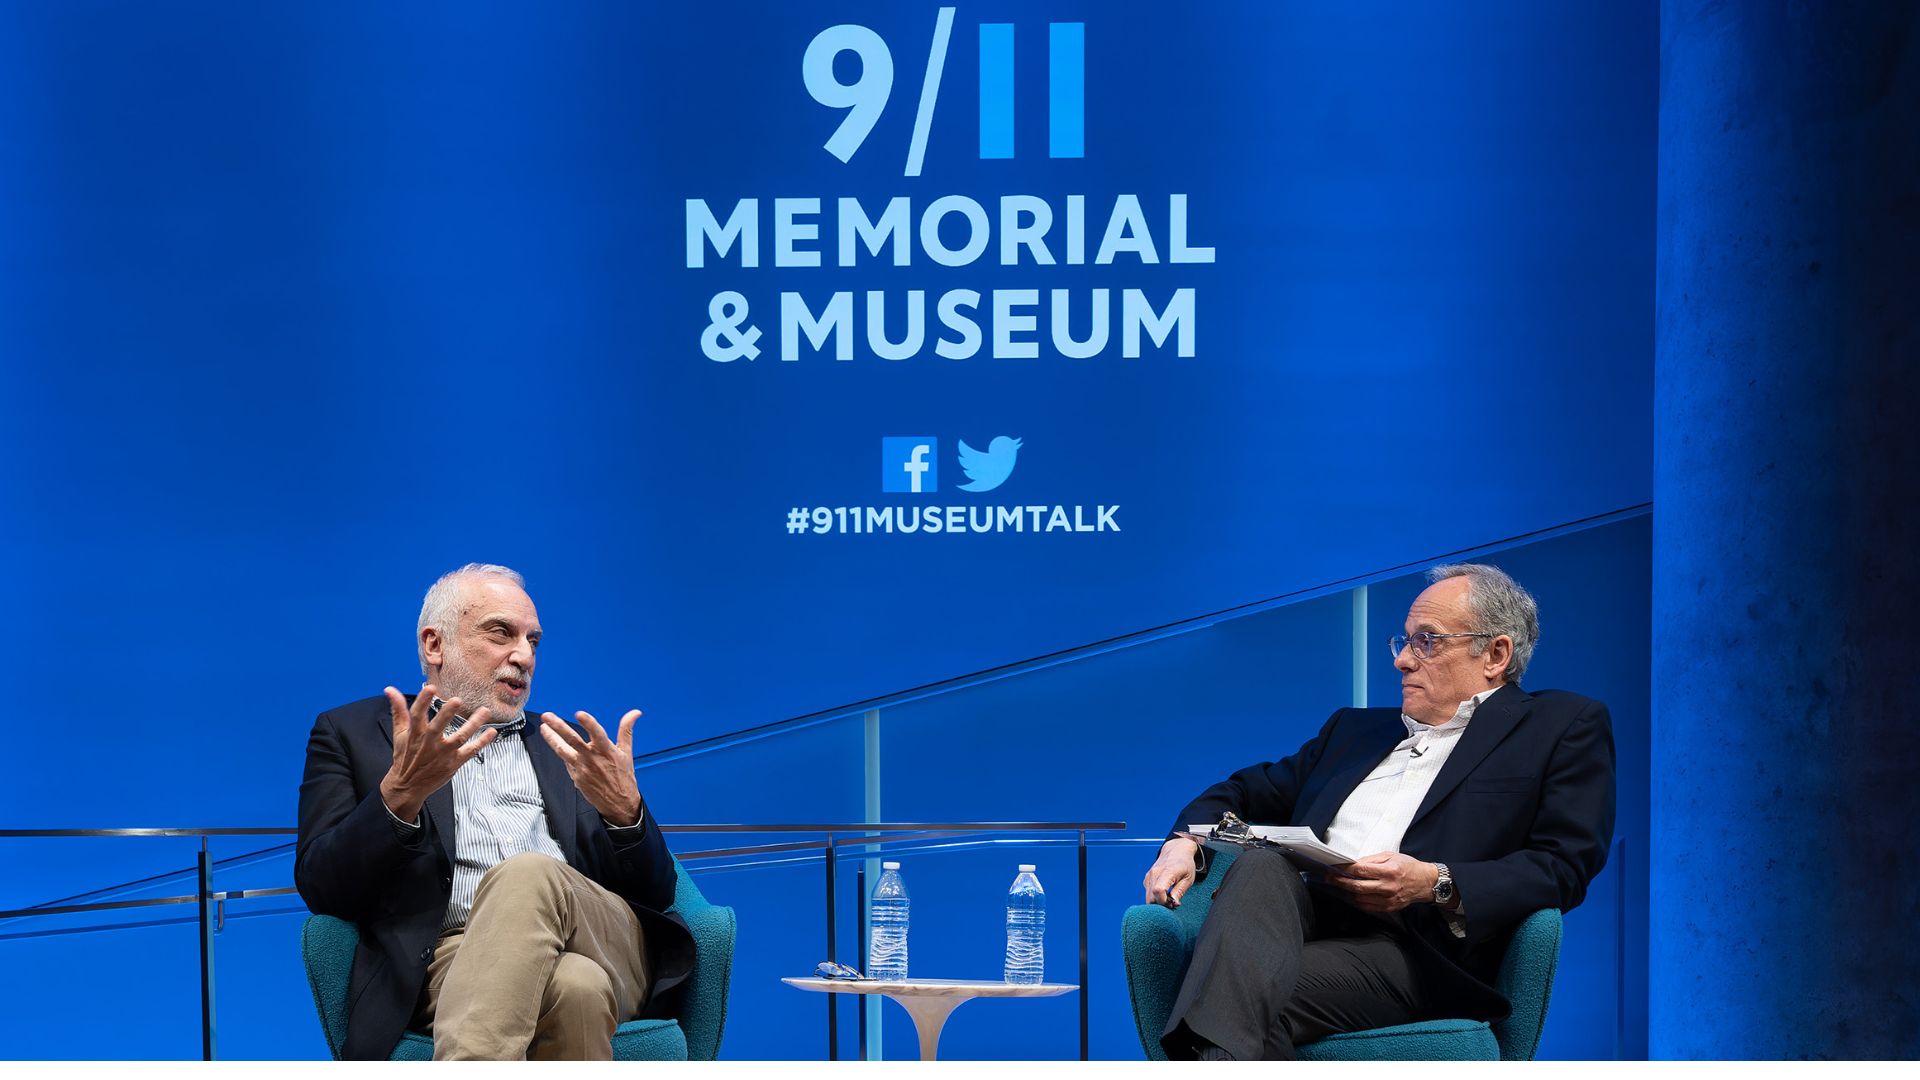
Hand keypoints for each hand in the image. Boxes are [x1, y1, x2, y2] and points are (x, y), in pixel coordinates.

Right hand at [378, 685, 496, 822]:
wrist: (407, 786)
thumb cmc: (405, 756)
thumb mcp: (399, 733)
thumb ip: (398, 710)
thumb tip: (390, 689)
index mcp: (415, 734)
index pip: (417, 715)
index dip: (423, 701)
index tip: (430, 688)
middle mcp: (429, 743)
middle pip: (438, 727)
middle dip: (447, 714)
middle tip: (457, 700)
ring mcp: (443, 754)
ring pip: (459, 738)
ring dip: (473, 725)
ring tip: (485, 711)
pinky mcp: (454, 763)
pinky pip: (470, 751)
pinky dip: (482, 742)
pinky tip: (492, 732)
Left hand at [540, 710, 642, 826]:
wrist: (619, 803)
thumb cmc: (623, 777)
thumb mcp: (627, 752)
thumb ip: (626, 730)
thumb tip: (635, 713)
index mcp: (607, 751)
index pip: (597, 733)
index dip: (589, 723)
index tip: (579, 713)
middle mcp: (593, 759)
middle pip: (572, 740)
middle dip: (558, 727)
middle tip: (547, 716)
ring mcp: (582, 769)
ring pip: (563, 751)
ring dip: (551, 738)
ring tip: (543, 728)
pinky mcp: (576, 778)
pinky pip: (566, 762)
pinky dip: (562, 752)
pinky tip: (556, 744)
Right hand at [1143, 837, 1200, 907]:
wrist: (1176, 850)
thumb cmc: (1184, 864)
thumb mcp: (1188, 878)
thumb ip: (1179, 892)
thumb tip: (1173, 904)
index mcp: (1167, 872)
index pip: (1158, 890)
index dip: (1164, 902)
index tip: (1172, 904)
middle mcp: (1154, 873)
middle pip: (1150, 897)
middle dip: (1161, 905)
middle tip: (1172, 903)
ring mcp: (1149, 875)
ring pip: (1148, 896)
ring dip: (1157, 901)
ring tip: (1169, 898)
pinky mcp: (1147, 878)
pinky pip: (1148, 892)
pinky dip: (1154, 897)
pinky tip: (1164, 894)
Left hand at [1321, 852, 1439, 913]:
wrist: (1426, 883)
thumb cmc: (1408, 866)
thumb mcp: (1390, 856)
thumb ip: (1371, 860)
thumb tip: (1353, 864)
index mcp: (1389, 871)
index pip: (1360, 870)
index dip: (1344, 869)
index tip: (1333, 867)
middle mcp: (1388, 887)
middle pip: (1357, 887)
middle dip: (1340, 882)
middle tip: (1329, 878)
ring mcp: (1388, 900)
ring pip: (1360, 898)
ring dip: (1347, 891)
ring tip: (1340, 884)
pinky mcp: (1389, 908)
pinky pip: (1367, 906)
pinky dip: (1357, 900)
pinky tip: (1353, 893)